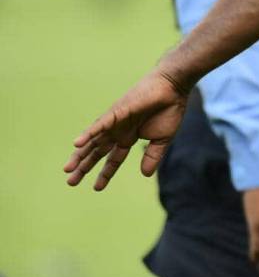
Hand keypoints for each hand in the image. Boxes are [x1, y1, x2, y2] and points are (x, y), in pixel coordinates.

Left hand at [64, 68, 188, 190]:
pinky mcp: (117, 112)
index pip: (113, 158)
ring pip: (93, 140)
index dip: (105, 173)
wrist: (173, 88)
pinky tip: (78, 144)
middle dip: (84, 166)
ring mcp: (116, 121)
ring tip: (68, 169)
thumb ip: (152, 156)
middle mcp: (118, 130)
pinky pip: (100, 125)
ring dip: (80, 154)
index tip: (97, 188)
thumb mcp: (162, 140)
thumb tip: (145, 175)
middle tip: (70, 181)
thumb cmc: (170, 110)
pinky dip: (89, 134)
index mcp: (129, 137)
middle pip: (97, 151)